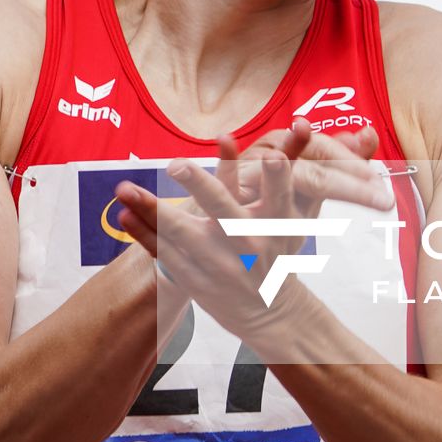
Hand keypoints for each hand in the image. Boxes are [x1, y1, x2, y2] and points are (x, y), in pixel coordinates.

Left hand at [112, 127, 389, 337]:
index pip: (279, 198)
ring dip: (152, 211)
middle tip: (177, 164)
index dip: (277, 178)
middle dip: (201, 189)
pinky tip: (122, 215)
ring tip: (124, 188)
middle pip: (223, 214)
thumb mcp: (299, 218)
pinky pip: (163, 255)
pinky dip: (143, 235)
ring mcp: (217, 266)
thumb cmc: (283, 255)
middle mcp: (247, 248)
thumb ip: (299, 169)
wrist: (273, 316)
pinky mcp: (194, 278)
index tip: (271, 154)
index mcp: (276, 230)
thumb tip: (319, 125)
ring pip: (181, 235)